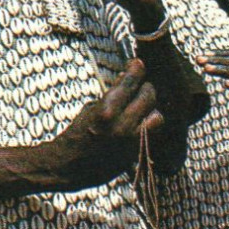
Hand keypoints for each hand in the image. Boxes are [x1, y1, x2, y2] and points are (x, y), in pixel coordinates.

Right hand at [54, 59, 163, 186]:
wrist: (70, 166)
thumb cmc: (77, 134)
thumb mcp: (90, 109)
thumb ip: (111, 95)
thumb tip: (127, 78)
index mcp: (106, 111)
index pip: (130, 82)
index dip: (136, 69)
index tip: (137, 63)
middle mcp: (122, 125)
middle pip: (149, 96)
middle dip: (146, 87)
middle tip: (140, 85)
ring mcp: (132, 140)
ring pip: (158, 116)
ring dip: (152, 108)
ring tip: (143, 106)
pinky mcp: (136, 152)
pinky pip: (153, 133)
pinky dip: (150, 123)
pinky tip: (142, 120)